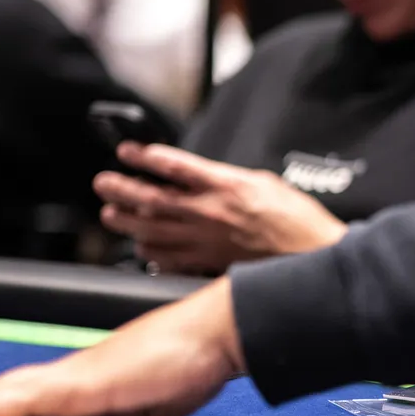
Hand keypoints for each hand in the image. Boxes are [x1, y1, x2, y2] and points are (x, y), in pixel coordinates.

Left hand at [95, 144, 348, 274]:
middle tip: (103, 183)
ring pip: (152, 231)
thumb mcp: (265, 182)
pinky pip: (168, 260)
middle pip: (152, 199)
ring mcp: (205, 241)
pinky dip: (150, 254)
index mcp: (225, 186)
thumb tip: (210, 175)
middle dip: (122, 189)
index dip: (144, 157)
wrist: (310, 256)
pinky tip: (142, 248)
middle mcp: (209, 213)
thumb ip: (230, 178)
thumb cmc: (296, 220)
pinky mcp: (208, 264)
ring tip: (111, 215)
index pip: (174, 166)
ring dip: (127, 223)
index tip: (127, 151)